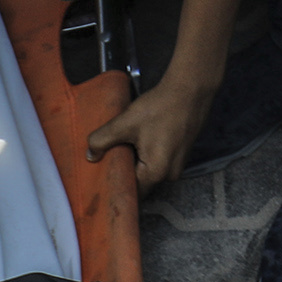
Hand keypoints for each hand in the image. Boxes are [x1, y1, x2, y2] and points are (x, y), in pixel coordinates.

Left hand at [86, 78, 214, 191]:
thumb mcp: (125, 123)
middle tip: (109, 157)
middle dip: (125, 171)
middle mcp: (169, 175)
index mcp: (156, 173)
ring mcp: (178, 166)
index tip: (101, 178)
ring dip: (136, 161)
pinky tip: (141, 139)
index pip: (130, 192)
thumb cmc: (160, 107)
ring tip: (125, 145)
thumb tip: (90, 155)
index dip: (115, 185)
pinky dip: (147, 155)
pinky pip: (159, 162)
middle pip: (140, 182)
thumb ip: (102, 140)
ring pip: (149, 171)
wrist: (190, 90)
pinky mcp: (181, 155)